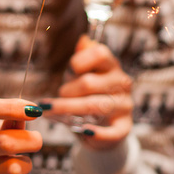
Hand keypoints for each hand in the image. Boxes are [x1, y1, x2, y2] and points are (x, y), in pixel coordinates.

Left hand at [42, 35, 133, 150]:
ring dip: (68, 110)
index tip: (68, 71)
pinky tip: (83, 131)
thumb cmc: (89, 94)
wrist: (102, 124)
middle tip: (50, 101)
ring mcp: (124, 105)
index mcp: (112, 65)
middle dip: (66, 91)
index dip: (79, 61)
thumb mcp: (84, 73)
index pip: (100, 53)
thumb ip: (83, 57)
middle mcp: (122, 83)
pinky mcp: (124, 127)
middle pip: (89, 83)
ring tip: (49, 112)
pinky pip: (112, 132)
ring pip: (94, 106)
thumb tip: (83, 40)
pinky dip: (97, 133)